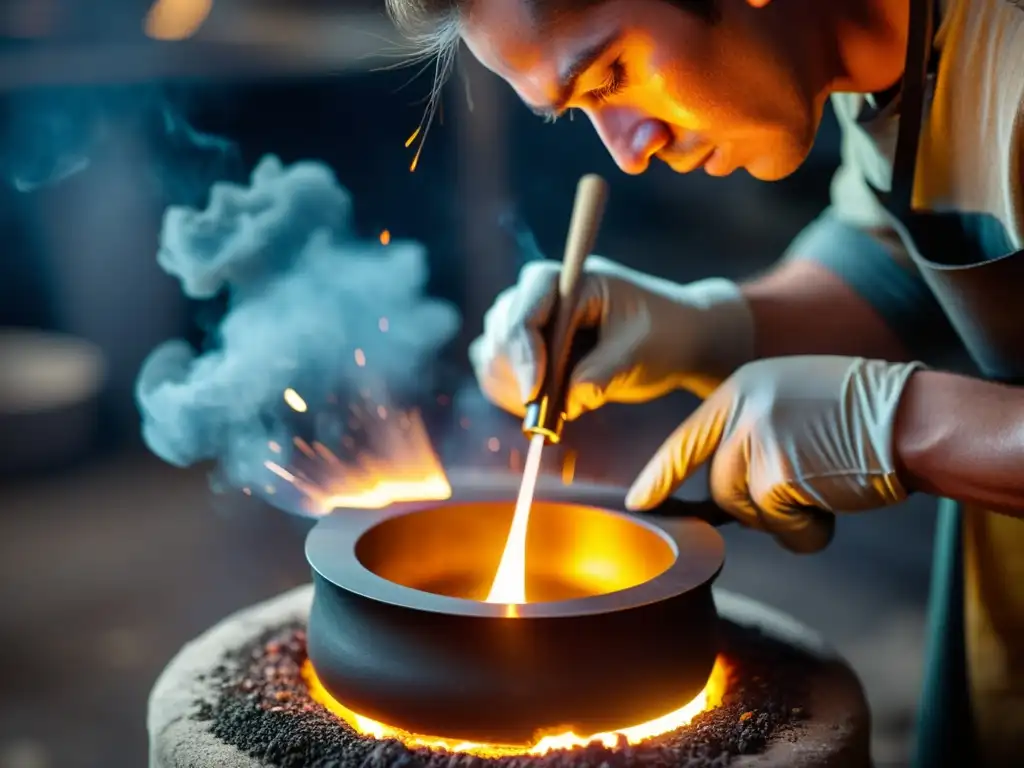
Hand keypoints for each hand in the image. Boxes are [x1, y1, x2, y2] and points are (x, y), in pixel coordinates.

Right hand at [469, 257, 754, 418]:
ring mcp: (531, 317)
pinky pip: (497, 368)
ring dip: (509, 385)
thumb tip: (570, 400)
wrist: (676, 338)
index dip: (524, 352)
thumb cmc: (664, 334)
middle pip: (501, 328)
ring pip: (492, 349)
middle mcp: (542, 292)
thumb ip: (603, 374)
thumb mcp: (639, 354)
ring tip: (544, 413)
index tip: (534, 394)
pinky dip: (507, 392)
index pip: (527, 308)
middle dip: (515, 373)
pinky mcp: (528, 345)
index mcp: (572, 279)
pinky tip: (534, 410)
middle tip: (542, 413)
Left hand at [625, 356, 923, 551]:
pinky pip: (779, 528)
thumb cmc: (864, 416)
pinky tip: (837, 501)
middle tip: (807, 485)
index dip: (662, 474)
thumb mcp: (792, 405)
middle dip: (758, 504)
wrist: (913, 416)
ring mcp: (756, 440)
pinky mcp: (776, 474)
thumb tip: (722, 488)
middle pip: (720, 486)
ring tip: (828, 485)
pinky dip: (809, 531)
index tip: (638, 501)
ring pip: (745, 510)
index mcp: (741, 388)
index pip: (687, 437)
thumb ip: (752, 434)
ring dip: (786, 517)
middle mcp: (740, 410)